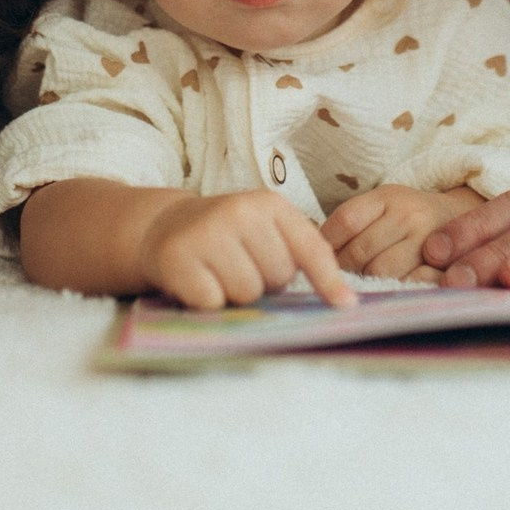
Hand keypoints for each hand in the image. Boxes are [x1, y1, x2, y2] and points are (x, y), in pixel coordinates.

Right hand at [140, 189, 355, 309]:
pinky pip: (213, 302)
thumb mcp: (265, 229)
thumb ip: (300, 254)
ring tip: (220, 273)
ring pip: (247, 293)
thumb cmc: (227, 236)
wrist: (164, 226)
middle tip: (242, 266)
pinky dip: (208, 302)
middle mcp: (239, 211)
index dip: (328, 279)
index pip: (310, 247)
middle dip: (265, 282)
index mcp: (269, 203)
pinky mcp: (178, 258)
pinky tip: (199, 280)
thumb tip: (341, 300)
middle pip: (278, 276)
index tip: (345, 305)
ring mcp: (207, 232)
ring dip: (237, 294)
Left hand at [322, 184, 483, 282]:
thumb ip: (355, 222)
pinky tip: (392, 290)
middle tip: (341, 279)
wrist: (465, 219)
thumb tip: (312, 251)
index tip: (322, 259)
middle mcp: (408, 214)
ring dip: (369, 282)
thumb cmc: (412, 217)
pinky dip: (396, 290)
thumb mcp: (385, 205)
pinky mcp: (445, 265)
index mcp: (388, 196)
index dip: (327, 245)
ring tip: (366, 284)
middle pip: (360, 251)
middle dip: (346, 270)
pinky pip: (409, 284)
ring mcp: (428, 240)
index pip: (345, 220)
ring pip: (381, 271)